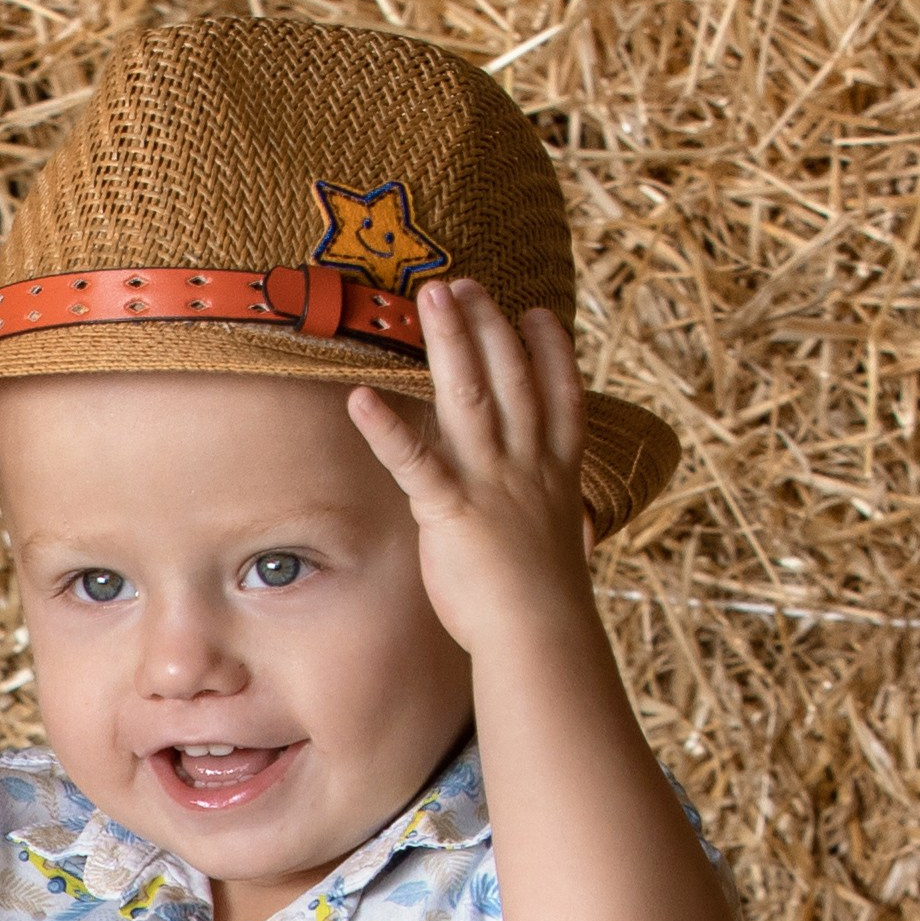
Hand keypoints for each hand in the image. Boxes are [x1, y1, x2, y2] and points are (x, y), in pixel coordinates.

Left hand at [347, 282, 590, 655]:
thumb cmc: (543, 603)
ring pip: (471, 396)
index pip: (560, 395)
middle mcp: (528, 464)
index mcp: (557, 472)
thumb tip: (545, 524)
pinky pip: (415, 461)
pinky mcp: (451, 509)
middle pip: (511, 376)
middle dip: (488, 324)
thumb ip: (544, 519)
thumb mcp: (554, 548)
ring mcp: (491, 482)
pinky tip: (358, 397)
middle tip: (462, 284)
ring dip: (451, 342)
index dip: (550, 351)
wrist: (541, 636)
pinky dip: (386, 428)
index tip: (536, 314)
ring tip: (431, 296)